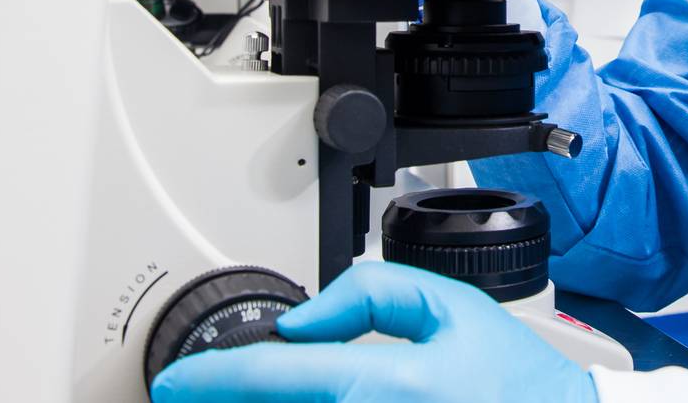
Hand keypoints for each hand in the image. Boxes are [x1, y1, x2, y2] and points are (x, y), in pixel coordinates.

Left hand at [149, 262, 598, 402]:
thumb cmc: (515, 383)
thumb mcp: (453, 309)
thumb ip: (371, 295)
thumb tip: (304, 319)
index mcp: (385, 385)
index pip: (274, 374)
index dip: (210, 376)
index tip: (172, 379)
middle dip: (233, 397)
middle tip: (204, 388)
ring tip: (252, 393)